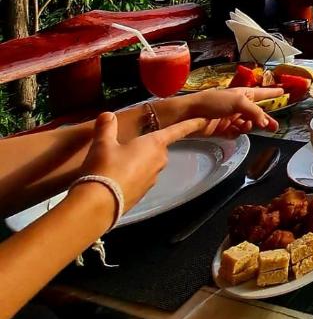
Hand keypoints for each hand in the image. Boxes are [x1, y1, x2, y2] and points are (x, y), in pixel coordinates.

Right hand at [80, 112, 207, 210]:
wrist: (99, 204)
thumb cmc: (105, 167)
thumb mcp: (103, 144)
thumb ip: (107, 127)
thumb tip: (107, 114)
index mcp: (154, 144)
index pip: (178, 131)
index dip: (192, 124)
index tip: (206, 120)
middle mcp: (159, 160)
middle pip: (157, 147)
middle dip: (145, 146)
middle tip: (124, 147)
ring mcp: (153, 179)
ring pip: (149, 164)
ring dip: (137, 162)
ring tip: (115, 164)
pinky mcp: (144, 193)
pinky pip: (141, 178)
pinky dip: (132, 176)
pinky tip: (116, 179)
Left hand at [178, 88, 282, 137]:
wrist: (191, 115)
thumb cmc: (214, 102)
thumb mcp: (238, 102)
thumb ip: (255, 111)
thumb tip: (265, 123)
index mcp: (243, 94)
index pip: (262, 93)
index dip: (273, 92)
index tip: (284, 91)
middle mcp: (239, 106)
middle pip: (257, 114)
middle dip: (265, 120)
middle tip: (274, 127)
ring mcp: (231, 118)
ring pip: (248, 125)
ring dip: (248, 127)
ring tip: (245, 127)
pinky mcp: (224, 129)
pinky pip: (236, 133)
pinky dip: (236, 133)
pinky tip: (233, 131)